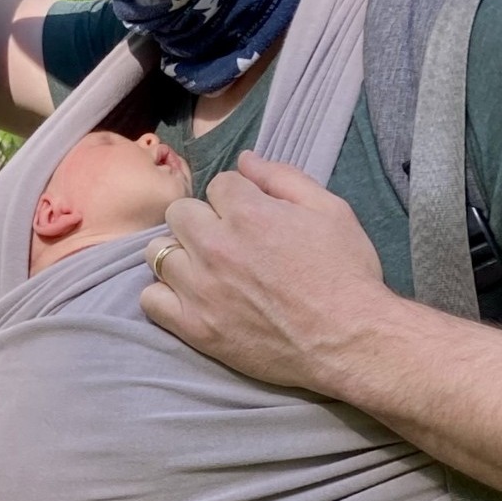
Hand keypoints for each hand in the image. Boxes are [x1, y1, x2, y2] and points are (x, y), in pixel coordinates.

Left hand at [139, 150, 394, 391]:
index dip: (237, 198)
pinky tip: (191, 298)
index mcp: (248, 213)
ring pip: (159, 253)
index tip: (253, 217)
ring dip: (181, 255)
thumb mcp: (330, 210)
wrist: (350, 341)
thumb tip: (245, 160)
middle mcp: (215, 246)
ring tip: (206, 269)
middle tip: (226, 241)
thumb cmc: (347, 274)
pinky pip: (150, 299)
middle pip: (179, 213)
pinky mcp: (194, 327)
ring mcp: (200, 288)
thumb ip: (283, 178)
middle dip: (201, 220)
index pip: (218, 184)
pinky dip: (165, 296)